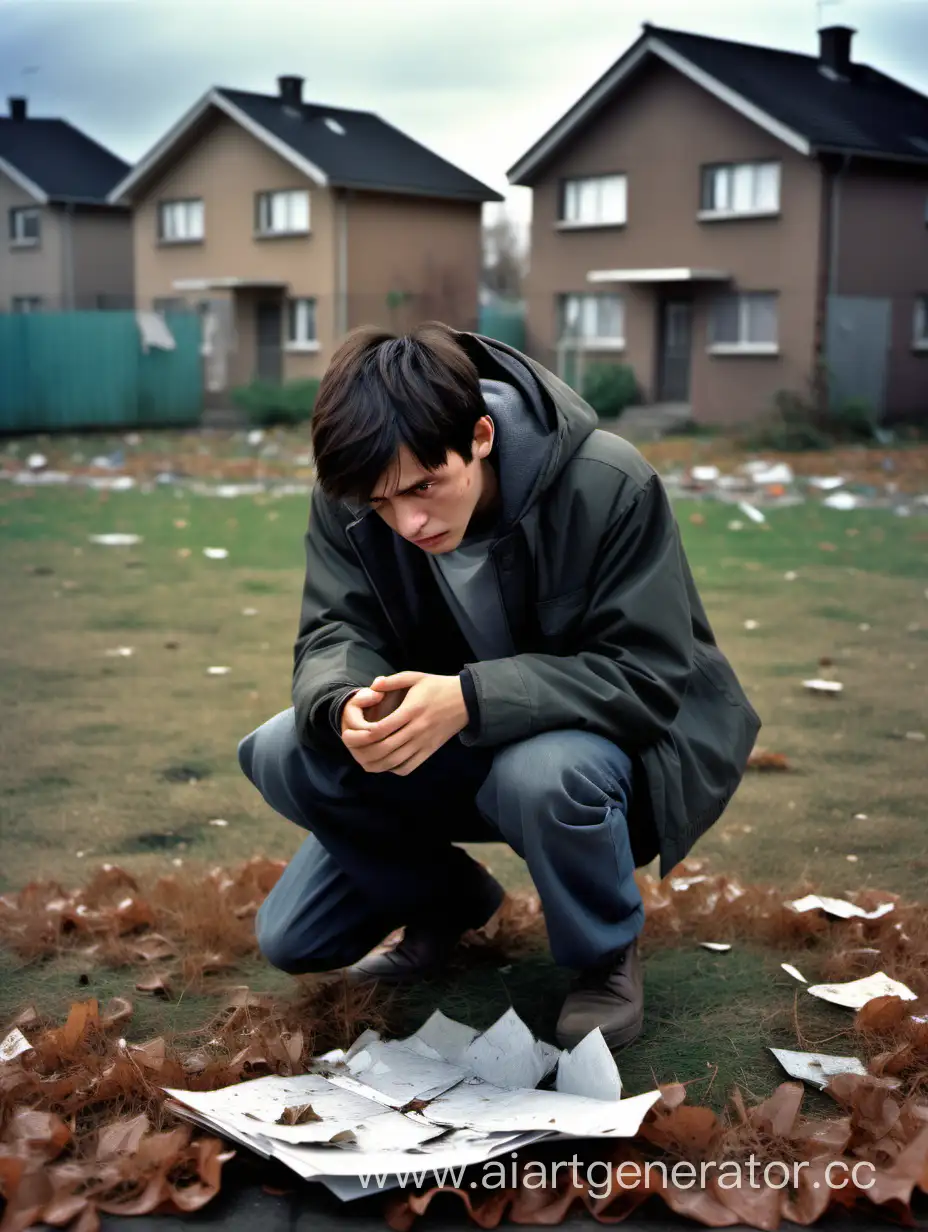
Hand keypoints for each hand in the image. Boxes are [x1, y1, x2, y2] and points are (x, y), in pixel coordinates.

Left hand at [340, 672, 467, 775]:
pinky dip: (392, 768)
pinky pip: (408, 767)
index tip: (350, 733)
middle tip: (350, 747)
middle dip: (363, 751)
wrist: (466, 701)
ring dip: (374, 763)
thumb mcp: (415, 677)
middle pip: (384, 749)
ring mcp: (424, 743)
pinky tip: (384, 762)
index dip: (362, 734)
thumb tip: (373, 685)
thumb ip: (392, 681)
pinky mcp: (429, 751)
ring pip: (394, 761)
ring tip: (361, 758)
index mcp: (411, 711)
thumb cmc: (437, 687)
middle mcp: (417, 730)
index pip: (381, 729)